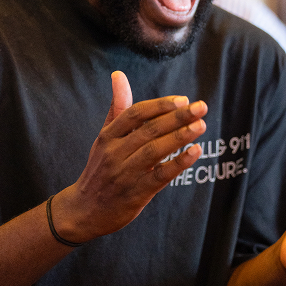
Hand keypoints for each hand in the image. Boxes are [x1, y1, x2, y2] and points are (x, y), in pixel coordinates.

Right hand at [51, 71, 206, 242]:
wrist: (84, 210)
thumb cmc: (100, 169)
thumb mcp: (104, 138)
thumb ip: (117, 108)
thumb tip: (119, 75)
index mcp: (107, 136)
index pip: (135, 114)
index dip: (160, 105)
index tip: (183, 100)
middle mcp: (114, 153)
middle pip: (149, 130)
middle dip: (177, 117)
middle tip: (201, 107)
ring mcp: (124, 174)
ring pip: (154, 151)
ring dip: (180, 137)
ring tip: (201, 125)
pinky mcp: (135, 193)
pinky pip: (159, 176)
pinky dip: (178, 163)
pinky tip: (194, 152)